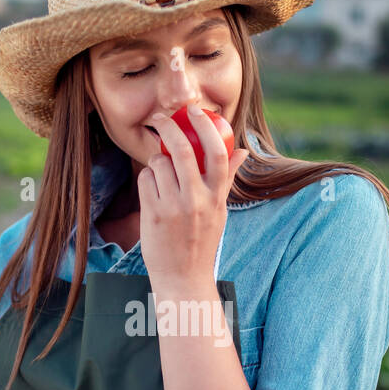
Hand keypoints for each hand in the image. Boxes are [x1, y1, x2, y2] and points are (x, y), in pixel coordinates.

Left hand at [138, 103, 249, 286]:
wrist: (183, 278)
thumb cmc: (202, 242)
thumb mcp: (220, 211)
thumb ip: (227, 179)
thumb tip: (243, 151)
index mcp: (217, 198)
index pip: (218, 154)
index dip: (206, 127)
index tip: (196, 111)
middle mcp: (197, 201)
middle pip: (183, 151)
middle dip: (169, 128)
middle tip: (161, 118)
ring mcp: (173, 208)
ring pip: (159, 164)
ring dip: (156, 161)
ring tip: (160, 175)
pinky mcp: (153, 215)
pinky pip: (145, 180)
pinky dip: (147, 179)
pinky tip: (152, 191)